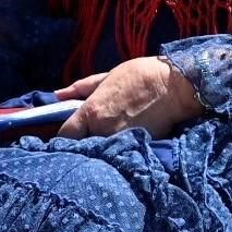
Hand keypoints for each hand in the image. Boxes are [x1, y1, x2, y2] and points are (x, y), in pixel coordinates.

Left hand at [56, 56, 199, 140]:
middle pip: (82, 148)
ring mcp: (119, 143)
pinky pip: (119, 155)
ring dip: (99, 150)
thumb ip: (81, 88)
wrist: (175, 88)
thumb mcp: (107, 77)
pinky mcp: (135, 150)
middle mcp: (102, 131)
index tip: (68, 136)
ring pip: (100, 154)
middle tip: (87, 141)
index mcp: (92, 112)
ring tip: (106, 144)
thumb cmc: (140, 77)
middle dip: (81, 146)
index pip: (66, 135)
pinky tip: (121, 148)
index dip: (64, 137)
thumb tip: (57, 95)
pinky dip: (117, 153)